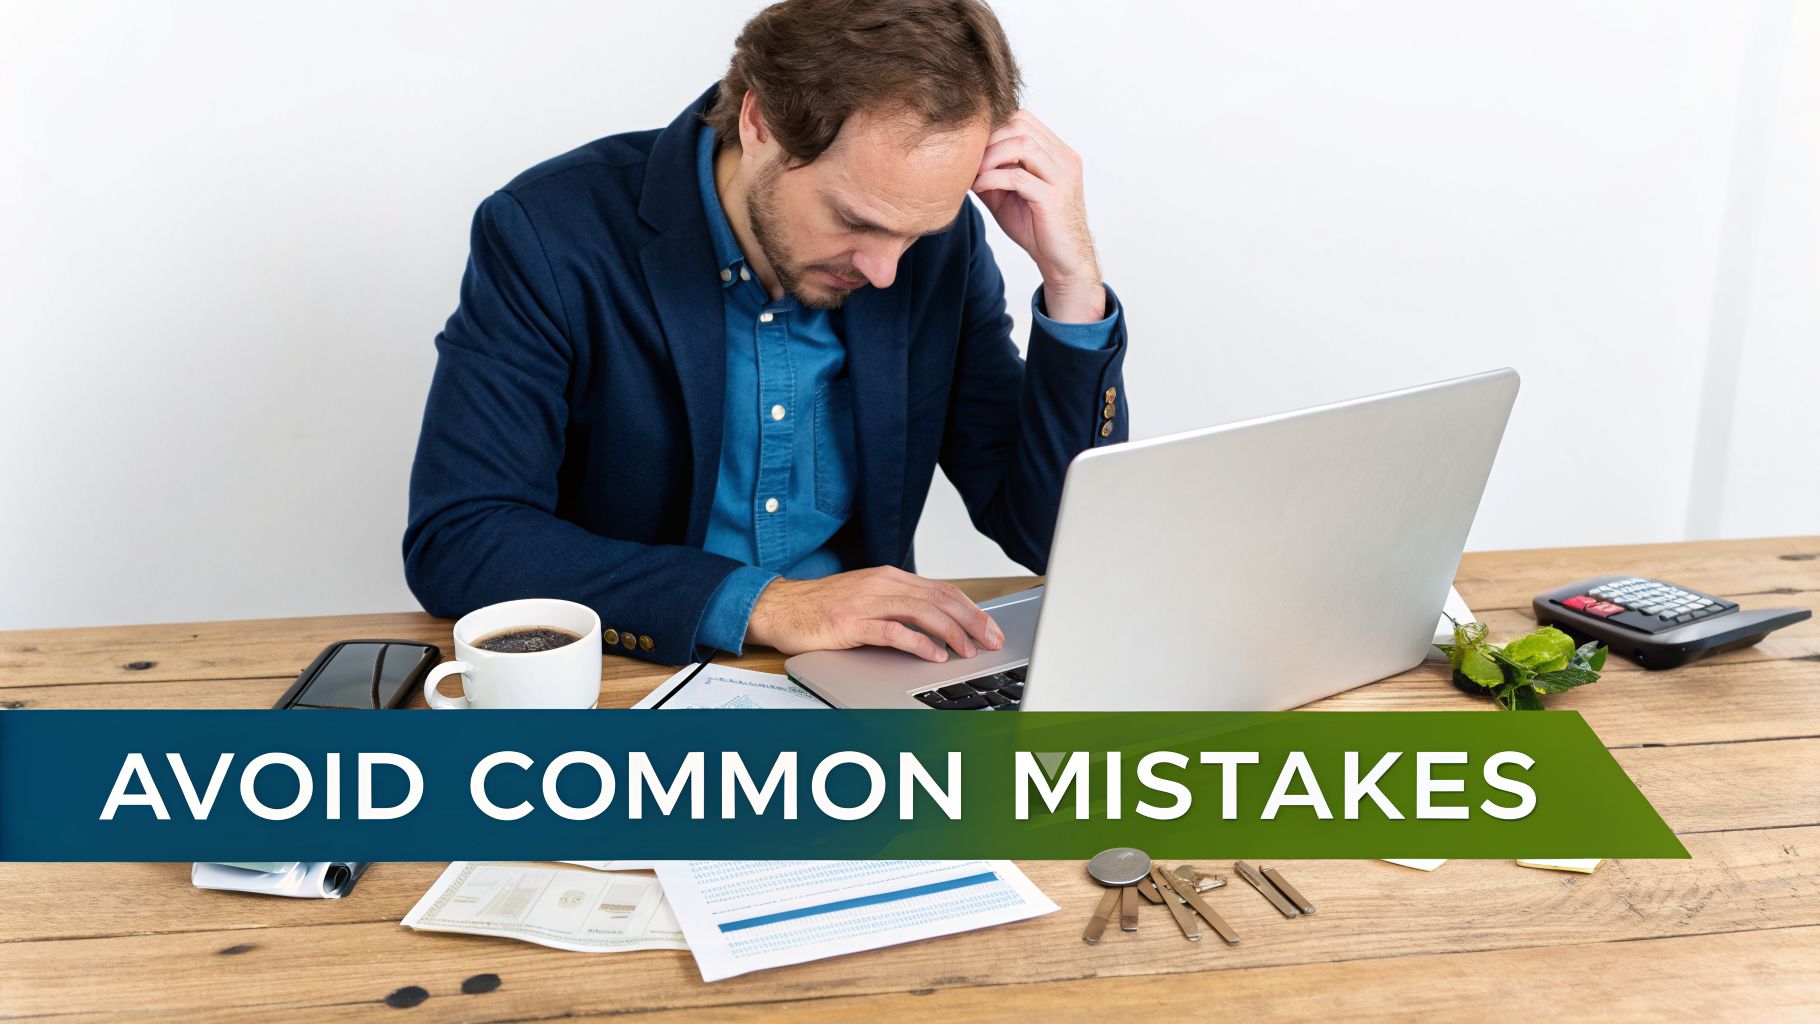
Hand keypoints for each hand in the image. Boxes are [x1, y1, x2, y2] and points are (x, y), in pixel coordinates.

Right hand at [745, 567, 1004, 661]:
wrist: (779, 608)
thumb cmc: (822, 608)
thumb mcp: (868, 599)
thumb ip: (900, 606)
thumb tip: (939, 623)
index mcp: (890, 578)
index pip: (943, 589)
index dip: (972, 609)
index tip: (991, 628)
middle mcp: (882, 585)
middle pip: (940, 598)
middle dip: (972, 620)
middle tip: (992, 641)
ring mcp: (866, 602)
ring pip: (922, 612)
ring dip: (952, 632)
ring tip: (968, 650)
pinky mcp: (850, 623)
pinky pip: (893, 631)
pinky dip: (918, 643)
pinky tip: (934, 655)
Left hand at [971, 109, 1102, 322]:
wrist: (1063, 261)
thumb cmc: (1037, 227)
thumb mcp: (1007, 195)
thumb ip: (990, 172)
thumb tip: (960, 158)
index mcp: (1056, 152)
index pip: (1023, 119)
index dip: (993, 127)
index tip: (972, 147)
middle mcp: (1064, 158)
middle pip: (1022, 125)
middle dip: (989, 139)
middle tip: (969, 158)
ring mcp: (1062, 176)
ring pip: (1023, 145)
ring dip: (990, 156)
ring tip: (973, 172)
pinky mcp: (1054, 198)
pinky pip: (1019, 177)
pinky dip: (992, 178)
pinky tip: (978, 187)